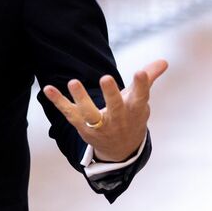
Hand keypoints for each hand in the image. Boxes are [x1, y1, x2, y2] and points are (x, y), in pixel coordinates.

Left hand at [42, 59, 167, 161]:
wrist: (120, 149)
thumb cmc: (130, 117)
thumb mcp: (140, 100)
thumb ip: (148, 79)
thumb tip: (164, 61)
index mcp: (134, 110)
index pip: (140, 97)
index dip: (141, 85)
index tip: (140, 72)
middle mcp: (117, 119)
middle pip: (115, 107)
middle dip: (111, 94)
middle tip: (106, 77)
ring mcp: (99, 124)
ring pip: (90, 114)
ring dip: (81, 98)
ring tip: (73, 82)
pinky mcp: (82, 126)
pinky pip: (68, 113)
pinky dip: (58, 101)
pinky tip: (47, 88)